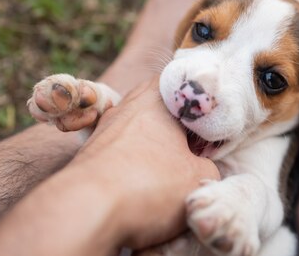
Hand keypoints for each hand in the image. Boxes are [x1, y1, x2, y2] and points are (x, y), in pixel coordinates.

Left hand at [71, 78, 220, 248]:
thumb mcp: (201, 178)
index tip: (213, 130)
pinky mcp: (89, 155)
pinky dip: (134, 169)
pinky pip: (121, 156)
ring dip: (156, 152)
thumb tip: (201, 167)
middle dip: (179, 132)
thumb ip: (209, 164)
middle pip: (162, 111)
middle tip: (194, 156)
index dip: (204, 107)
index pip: (186, 86)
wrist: (85, 212)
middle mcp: (127, 106)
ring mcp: (104, 129)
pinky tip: (142, 189)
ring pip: (141, 134)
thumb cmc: (148, 185)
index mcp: (157, 97)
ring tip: (169, 178)